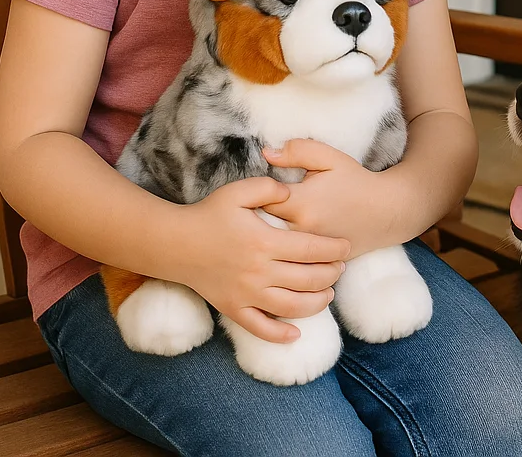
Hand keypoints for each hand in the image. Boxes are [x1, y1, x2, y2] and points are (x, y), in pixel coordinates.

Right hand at [175, 177, 349, 343]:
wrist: (175, 243)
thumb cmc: (208, 214)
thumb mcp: (238, 191)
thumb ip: (268, 187)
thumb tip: (290, 191)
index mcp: (263, 242)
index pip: (310, 249)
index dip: (333, 249)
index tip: (346, 247)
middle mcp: (258, 271)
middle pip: (307, 280)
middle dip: (330, 275)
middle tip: (341, 269)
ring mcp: (246, 294)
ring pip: (291, 307)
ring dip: (315, 304)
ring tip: (327, 295)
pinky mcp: (233, 309)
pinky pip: (260, 328)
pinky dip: (280, 335)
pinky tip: (296, 334)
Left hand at [262, 139, 401, 256]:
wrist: (387, 211)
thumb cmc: (356, 181)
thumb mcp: (329, 158)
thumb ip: (297, 151)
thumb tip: (267, 153)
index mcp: (301, 202)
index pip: (259, 202)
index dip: (255, 197)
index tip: (258, 193)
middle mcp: (302, 230)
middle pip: (261, 230)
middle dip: (256, 221)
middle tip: (255, 212)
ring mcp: (310, 252)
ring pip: (274, 250)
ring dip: (268, 240)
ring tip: (265, 230)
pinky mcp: (318, 263)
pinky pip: (291, 263)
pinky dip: (284, 255)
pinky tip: (283, 246)